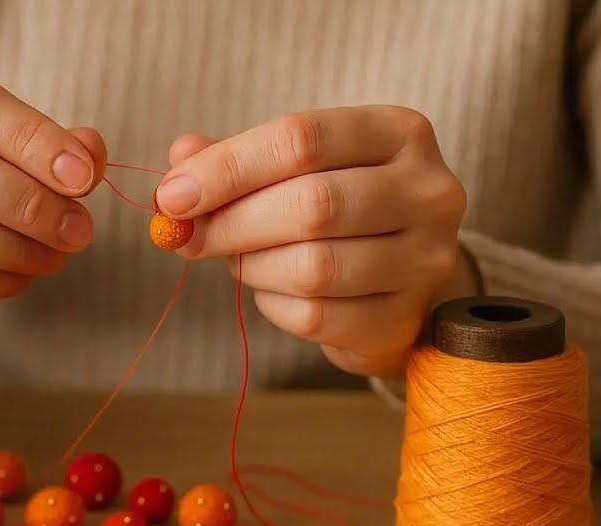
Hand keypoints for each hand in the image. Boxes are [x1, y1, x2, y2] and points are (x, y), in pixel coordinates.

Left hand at [155, 105, 476, 378]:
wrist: (399, 281)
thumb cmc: (339, 210)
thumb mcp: (295, 169)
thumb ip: (237, 159)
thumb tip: (181, 160)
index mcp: (399, 133)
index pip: (303, 139)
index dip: (228, 168)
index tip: (172, 195)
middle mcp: (428, 191)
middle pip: (312, 204)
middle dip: (232, 224)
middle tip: (189, 238)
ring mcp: (425, 259)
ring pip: (313, 268)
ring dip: (253, 267)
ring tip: (241, 260)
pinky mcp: (405, 318)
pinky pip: (316, 317)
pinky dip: (273, 305)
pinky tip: (272, 291)